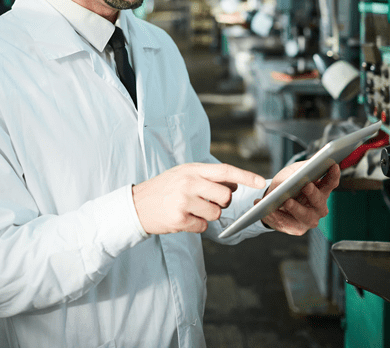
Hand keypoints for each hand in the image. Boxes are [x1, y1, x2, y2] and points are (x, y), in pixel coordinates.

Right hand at [132, 162, 266, 234]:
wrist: (136, 205)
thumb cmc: (163, 189)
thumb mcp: (183, 174)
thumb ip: (208, 177)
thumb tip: (235, 182)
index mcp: (191, 169)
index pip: (225, 171)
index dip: (245, 176)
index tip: (261, 182)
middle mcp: (189, 183)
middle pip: (226, 196)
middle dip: (222, 202)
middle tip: (207, 201)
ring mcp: (184, 201)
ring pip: (216, 214)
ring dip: (208, 215)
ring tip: (190, 210)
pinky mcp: (180, 219)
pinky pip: (204, 227)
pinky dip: (197, 226)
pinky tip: (184, 219)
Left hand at [259, 162, 339, 235]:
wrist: (275, 200)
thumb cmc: (288, 183)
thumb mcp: (292, 172)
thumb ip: (299, 169)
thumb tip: (303, 170)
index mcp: (321, 191)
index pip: (330, 183)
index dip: (333, 175)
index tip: (332, 165)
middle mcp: (319, 207)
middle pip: (319, 201)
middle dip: (313, 193)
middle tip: (306, 185)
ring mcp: (309, 219)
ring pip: (306, 216)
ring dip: (296, 208)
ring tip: (287, 201)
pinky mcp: (296, 228)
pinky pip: (287, 224)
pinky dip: (276, 216)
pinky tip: (268, 210)